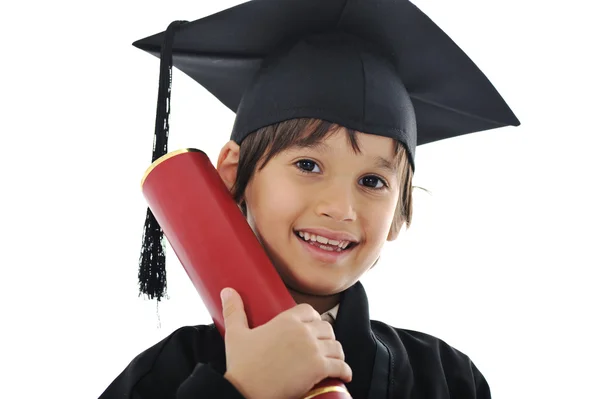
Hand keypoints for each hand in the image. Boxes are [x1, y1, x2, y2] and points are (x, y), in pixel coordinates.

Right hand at [221, 288, 351, 398]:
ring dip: (336, 353)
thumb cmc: (241, 365)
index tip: (312, 328)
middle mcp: (303, 331)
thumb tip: (227, 290)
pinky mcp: (319, 368)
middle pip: (326, 327)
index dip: (313, 319)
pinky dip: (345, 371)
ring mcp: (313, 350)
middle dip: (326, 337)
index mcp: (286, 320)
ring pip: (336, 346)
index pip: (310, 311)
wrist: (245, 391)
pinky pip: (340, 366)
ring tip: (334, 360)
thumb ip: (234, 310)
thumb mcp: (235, 334)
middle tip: (322, 347)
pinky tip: (344, 375)